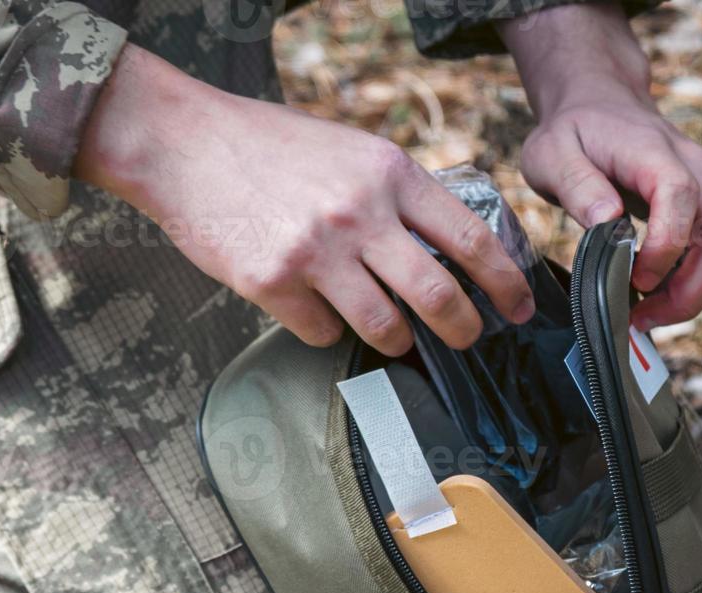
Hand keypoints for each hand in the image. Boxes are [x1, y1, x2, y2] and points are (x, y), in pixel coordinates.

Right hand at [74, 46, 534, 352]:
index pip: (469, 238)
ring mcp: (315, 251)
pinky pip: (321, 332)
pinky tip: (316, 310)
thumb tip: (448, 247)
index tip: (519, 307)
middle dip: (464, 329)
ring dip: (400, 340)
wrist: (181, 142)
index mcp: (388, 173)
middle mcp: (358, 212)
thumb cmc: (269, 146)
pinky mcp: (272, 283)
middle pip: (438, 295)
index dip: (505, 282)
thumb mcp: (352, 150)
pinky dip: (326, 330)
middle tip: (468, 340)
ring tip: (399, 336)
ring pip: (385, 327)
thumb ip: (399, 194)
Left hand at [500, 3, 701, 328]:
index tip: (636, 282)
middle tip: (643, 319)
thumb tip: (608, 220)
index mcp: (657, 152)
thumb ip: (577, 186)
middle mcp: (699, 167)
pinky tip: (662, 288)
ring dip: (694, 292)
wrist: (602, 105)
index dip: (666, 249)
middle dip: (688, 293)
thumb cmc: (574, 133)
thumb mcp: (551, 154)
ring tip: (648, 312)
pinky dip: (699, 277)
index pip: (683, 201)